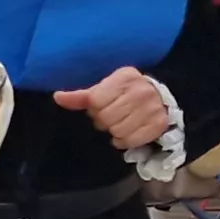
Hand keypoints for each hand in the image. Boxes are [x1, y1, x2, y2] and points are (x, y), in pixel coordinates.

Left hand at [55, 67, 174, 151]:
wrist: (161, 97)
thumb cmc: (125, 93)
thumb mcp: (104, 89)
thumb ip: (81, 96)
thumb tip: (57, 97)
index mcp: (125, 77)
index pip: (95, 100)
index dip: (94, 107)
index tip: (101, 106)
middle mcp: (141, 91)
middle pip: (105, 117)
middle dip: (104, 120)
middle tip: (112, 116)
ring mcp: (152, 108)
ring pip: (117, 130)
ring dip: (115, 131)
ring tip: (120, 123)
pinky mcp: (158, 124)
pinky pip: (130, 141)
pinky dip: (125, 141)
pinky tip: (128, 132)